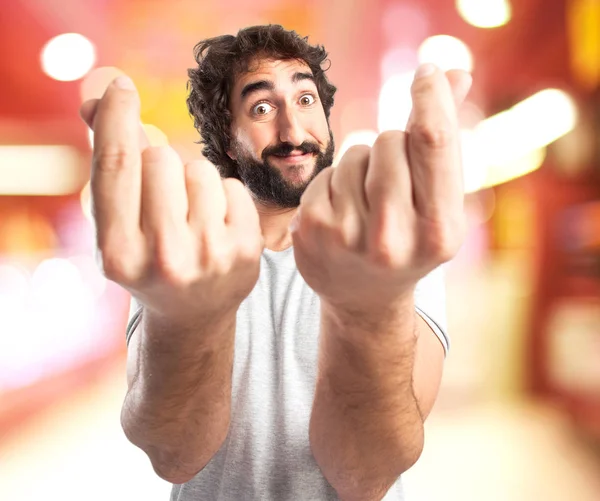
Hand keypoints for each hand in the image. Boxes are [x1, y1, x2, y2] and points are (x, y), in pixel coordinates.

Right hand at [80, 76, 262, 324]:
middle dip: (157, 165)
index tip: (120, 86)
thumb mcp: (116, 224)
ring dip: (191, 180)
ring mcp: (210, 255)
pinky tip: (215, 225)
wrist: (192, 314)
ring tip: (188, 215)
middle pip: (160, 157)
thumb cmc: (147, 258)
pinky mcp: (247, 250)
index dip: (116, 117)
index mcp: (118, 252)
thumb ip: (109, 165)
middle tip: (160, 199)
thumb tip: (100, 99)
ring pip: (199, 168)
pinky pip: (232, 185)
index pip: (116, 165)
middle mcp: (164, 256)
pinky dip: (221, 197)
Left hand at [290, 66, 471, 314]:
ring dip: (364, 163)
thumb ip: (445, 142)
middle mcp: (392, 239)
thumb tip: (455, 73)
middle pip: (392, 141)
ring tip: (369, 203)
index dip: (431, 98)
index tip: (427, 71)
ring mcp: (346, 236)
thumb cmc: (410, 240)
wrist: (363, 299)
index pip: (432, 144)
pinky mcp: (311, 228)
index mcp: (439, 232)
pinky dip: (338, 180)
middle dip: (395, 144)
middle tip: (394, 181)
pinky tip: (343, 212)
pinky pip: (328, 169)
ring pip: (357, 151)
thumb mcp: (438, 204)